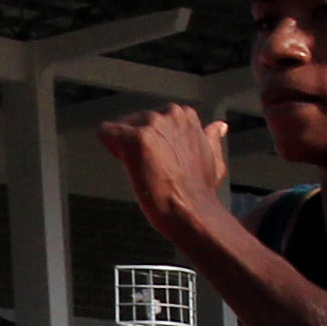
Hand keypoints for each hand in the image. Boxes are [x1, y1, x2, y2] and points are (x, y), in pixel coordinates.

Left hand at [99, 101, 230, 233]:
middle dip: (138, 142)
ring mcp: (151, 125)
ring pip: (121, 127)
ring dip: (125, 146)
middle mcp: (169, 114)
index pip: (156, 118)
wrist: (192, 211)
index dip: (154, 140)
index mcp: (186, 116)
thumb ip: (210, 138)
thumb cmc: (201, 190)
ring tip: (140, 169)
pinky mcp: (134, 139)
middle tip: (149, 167)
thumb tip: (219, 127)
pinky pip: (106, 132)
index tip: (160, 158)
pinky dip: (110, 147)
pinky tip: (125, 163)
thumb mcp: (213, 158)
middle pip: (136, 121)